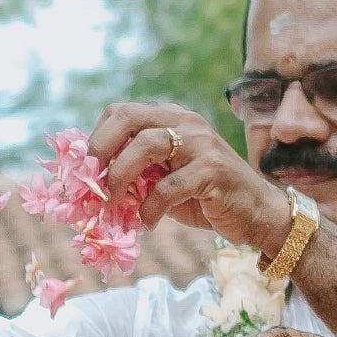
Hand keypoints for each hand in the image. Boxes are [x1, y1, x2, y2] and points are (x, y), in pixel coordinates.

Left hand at [87, 101, 287, 249]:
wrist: (254, 214)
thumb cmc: (202, 198)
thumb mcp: (161, 180)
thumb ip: (133, 173)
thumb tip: (87, 184)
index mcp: (169, 118)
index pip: (120, 112)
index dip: (95, 140)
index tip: (82, 173)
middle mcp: (185, 122)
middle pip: (128, 118)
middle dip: (100, 150)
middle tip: (89, 184)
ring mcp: (201, 143)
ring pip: (147, 145)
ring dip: (119, 178)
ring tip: (112, 205)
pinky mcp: (213, 169)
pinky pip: (168, 186)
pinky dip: (150, 208)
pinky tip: (147, 223)